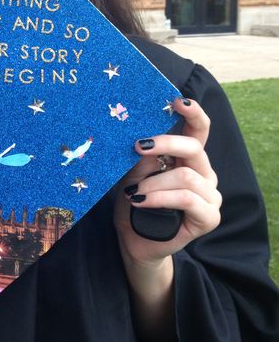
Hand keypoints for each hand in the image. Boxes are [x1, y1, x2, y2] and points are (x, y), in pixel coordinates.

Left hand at [114, 97, 221, 266]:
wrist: (134, 240)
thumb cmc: (134, 203)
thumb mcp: (132, 174)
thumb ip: (143, 156)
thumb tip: (142, 134)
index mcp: (189, 158)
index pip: (199, 130)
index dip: (193, 112)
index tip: (177, 101)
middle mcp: (204, 173)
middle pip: (194, 147)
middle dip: (165, 143)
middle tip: (138, 146)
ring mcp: (210, 195)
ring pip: (186, 176)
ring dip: (153, 183)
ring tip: (134, 193)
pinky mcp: (209, 217)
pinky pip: (187, 199)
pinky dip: (160, 198)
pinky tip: (141, 202)